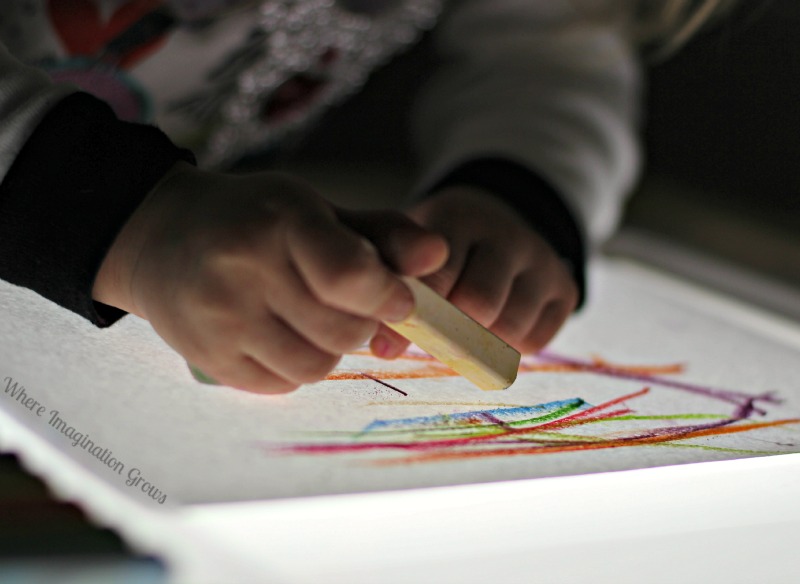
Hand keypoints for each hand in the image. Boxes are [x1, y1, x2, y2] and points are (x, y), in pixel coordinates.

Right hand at [92, 162, 446, 392]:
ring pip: (317, 366)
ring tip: (314, 318)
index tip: (400, 298)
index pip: (350, 276)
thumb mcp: (315, 209)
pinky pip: (284, 384)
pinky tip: (282, 335)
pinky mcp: (209, 357)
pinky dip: (298, 367)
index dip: (388, 295)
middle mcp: (245, 271)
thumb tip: (439, 255)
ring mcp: (221, 319)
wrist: (160, 237)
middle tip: (351, 305)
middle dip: (364, 323)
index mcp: (280, 223)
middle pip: (344, 331)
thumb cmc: (251, 219)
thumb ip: (381, 233)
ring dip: (332, 349)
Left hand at [371, 186, 578, 357]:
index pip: (438, 276)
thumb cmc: (436, 249)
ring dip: (479, 343)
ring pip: (509, 329)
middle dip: (449, 330)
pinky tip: (491, 331)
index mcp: (460, 218)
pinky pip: (534, 341)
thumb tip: (385, 348)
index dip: (414, 314)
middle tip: (431, 335)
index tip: (389, 340)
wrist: (494, 224)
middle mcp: (509, 235)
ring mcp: (543, 261)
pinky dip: (508, 349)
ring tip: (460, 332)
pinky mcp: (566, 289)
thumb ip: (392, 286)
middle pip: (479, 305)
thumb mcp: (407, 247)